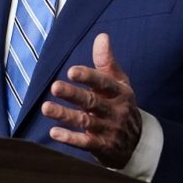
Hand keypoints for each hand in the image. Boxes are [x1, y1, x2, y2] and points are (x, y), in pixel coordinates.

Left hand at [44, 33, 142, 168]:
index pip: (104, 83)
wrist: (138, 142)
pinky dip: (70, 139)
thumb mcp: (119, 83)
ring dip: (65, 115)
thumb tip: (101, 36)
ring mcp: (110, 130)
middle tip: (55, 86)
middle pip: (92, 102)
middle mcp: (115, 111)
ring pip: (85, 122)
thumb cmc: (121, 105)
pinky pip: (86, 143)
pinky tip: (54, 132)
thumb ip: (106, 61)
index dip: (88, 77)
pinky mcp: (103, 147)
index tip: (72, 71)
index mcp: (120, 92)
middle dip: (73, 94)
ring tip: (45, 108)